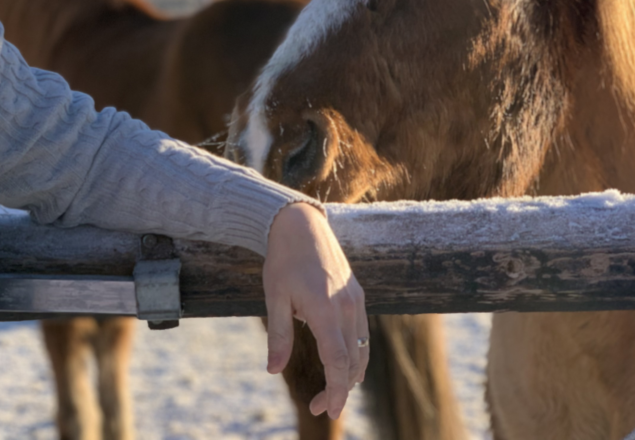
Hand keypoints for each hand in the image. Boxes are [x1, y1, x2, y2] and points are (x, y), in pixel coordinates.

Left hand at [263, 202, 367, 419]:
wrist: (300, 223)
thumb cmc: (283, 259)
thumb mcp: (274, 297)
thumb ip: (278, 336)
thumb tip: (272, 371)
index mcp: (325, 308)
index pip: (338, 361)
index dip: (336, 390)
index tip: (328, 410)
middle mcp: (347, 306)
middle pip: (352, 361)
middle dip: (339, 389)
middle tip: (320, 407)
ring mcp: (356, 300)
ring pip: (361, 350)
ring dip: (350, 375)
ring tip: (331, 391)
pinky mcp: (357, 295)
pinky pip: (361, 334)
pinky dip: (355, 355)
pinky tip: (344, 365)